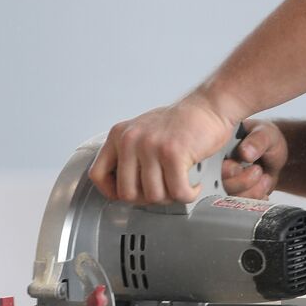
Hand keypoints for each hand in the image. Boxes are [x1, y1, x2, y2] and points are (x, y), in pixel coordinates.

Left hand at [88, 91, 237, 203]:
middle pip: (127, 193)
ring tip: (181, 184)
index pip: (97, 175)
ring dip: (171, 196)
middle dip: (148, 199)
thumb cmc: (180, 123)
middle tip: (164, 190)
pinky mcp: (173, 153)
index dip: (112, 192)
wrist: (209, 107)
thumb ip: (129, 156)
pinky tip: (193, 185)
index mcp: (119, 135)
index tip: (129, 194)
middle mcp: (130, 139)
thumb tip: (122, 191)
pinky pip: (177, 192)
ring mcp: (150, 146)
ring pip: (154, 196)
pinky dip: (188, 194)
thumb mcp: (143, 133)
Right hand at [222, 119, 288, 198]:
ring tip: (265, 177)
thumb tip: (244, 152)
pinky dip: (257, 198)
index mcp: (220, 149)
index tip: (240, 167)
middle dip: (243, 182)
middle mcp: (220, 168)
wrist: (275, 154)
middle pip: (221, 185)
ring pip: (232, 198)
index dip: (227, 171)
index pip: (213, 166)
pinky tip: (264, 186)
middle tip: (258, 170)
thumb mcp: (265, 134)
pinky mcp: (237, 194)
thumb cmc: (266, 139)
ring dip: (253, 190)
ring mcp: (228, 182)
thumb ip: (257, 141)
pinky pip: (243, 204)